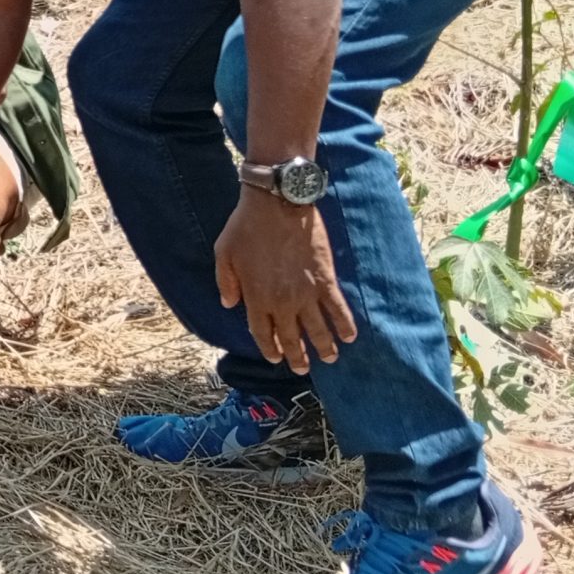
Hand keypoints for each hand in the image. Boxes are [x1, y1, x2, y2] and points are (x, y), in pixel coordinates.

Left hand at [215, 190, 356, 374]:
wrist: (277, 204)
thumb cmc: (246, 227)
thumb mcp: (224, 254)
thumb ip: (226, 283)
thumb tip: (230, 305)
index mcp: (255, 297)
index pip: (262, 333)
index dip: (269, 348)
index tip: (276, 357)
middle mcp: (281, 302)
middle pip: (290, 338)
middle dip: (297, 356)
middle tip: (302, 368)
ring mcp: (305, 293)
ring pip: (317, 329)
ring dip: (324, 347)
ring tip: (330, 358)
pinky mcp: (325, 280)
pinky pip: (337, 309)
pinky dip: (344, 324)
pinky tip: (349, 337)